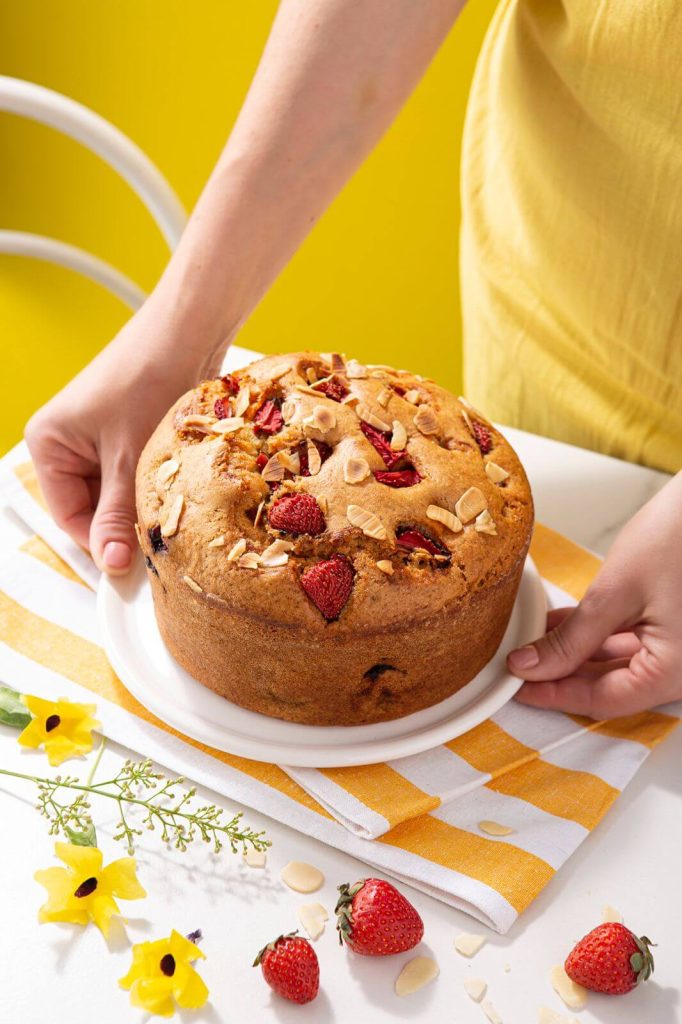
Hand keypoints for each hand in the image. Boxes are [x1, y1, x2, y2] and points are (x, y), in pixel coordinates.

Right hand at [25, 298, 225, 574]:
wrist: (189, 331)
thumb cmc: (148, 379)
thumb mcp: (128, 460)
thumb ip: (116, 515)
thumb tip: (113, 564)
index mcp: (47, 443)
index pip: (69, 516)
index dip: (102, 542)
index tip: (136, 566)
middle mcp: (67, 441)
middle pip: (95, 507)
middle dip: (127, 521)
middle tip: (161, 537)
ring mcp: (100, 437)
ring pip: (121, 493)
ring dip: (146, 503)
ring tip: (173, 504)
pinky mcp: (131, 432)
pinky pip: (138, 474)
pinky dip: (156, 485)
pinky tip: (179, 487)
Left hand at [507, 473, 681, 717]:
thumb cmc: (681, 536)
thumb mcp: (615, 592)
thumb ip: (571, 639)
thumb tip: (530, 666)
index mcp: (676, 671)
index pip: (604, 700)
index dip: (554, 696)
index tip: (516, 688)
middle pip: (612, 687)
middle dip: (562, 677)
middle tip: (519, 666)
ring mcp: (681, 649)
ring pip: (620, 666)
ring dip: (576, 656)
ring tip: (533, 642)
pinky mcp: (677, 628)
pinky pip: (633, 644)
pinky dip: (598, 638)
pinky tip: (563, 625)